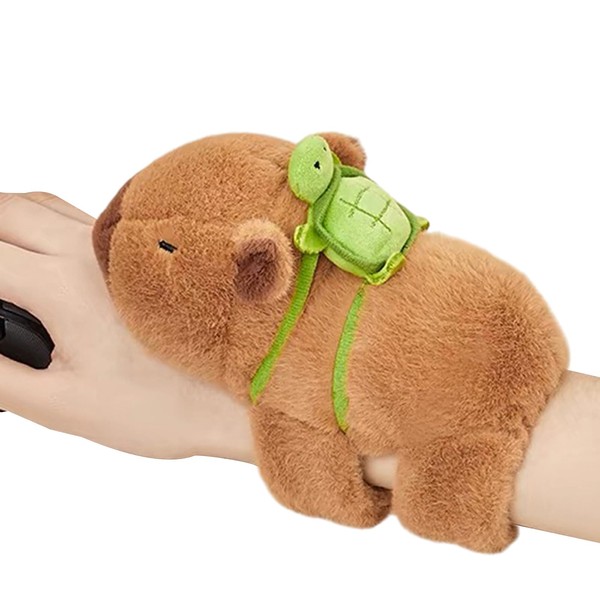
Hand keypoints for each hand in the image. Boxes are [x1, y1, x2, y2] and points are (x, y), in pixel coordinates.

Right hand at [0, 193, 252, 459]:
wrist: (241, 388)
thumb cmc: (166, 405)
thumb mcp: (65, 405)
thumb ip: (2, 378)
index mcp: (63, 286)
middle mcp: (91, 251)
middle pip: (6, 213)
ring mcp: (121, 244)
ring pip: (42, 205)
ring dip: (8, 221)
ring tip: (3, 262)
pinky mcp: (144, 247)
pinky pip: (80, 215)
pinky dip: (45, 222)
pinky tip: (46, 255)